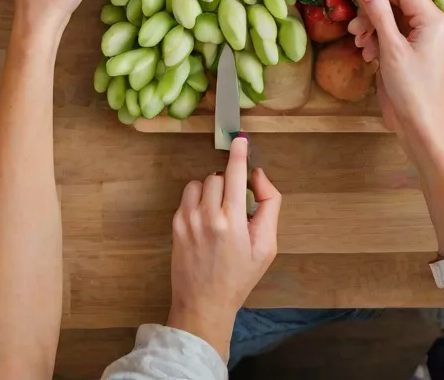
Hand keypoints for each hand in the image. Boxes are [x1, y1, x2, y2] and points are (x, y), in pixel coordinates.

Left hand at [168, 136, 280, 361]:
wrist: (204, 304)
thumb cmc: (239, 277)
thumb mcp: (267, 246)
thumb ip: (268, 205)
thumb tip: (258, 176)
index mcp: (232, 222)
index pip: (235, 174)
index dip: (238, 153)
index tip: (239, 139)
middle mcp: (207, 217)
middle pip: (217, 175)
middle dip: (228, 182)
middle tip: (235, 204)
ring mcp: (188, 220)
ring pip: (202, 182)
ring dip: (212, 189)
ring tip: (219, 212)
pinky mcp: (175, 225)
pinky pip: (189, 195)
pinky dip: (199, 199)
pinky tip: (206, 219)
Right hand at [339, 0, 443, 162]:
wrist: (423, 129)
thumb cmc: (412, 90)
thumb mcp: (391, 49)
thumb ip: (378, 12)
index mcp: (434, 17)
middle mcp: (433, 22)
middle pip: (397, 0)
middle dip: (372, 9)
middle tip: (353, 24)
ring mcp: (425, 37)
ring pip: (393, 16)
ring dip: (372, 25)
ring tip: (358, 40)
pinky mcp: (415, 50)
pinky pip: (394, 32)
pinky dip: (378, 38)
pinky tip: (367, 52)